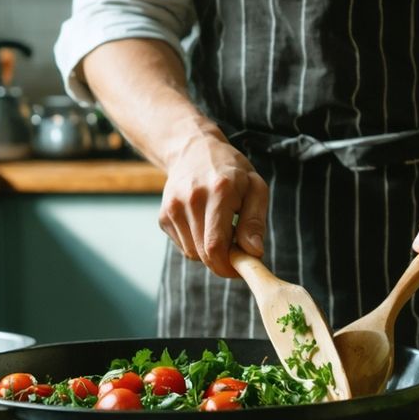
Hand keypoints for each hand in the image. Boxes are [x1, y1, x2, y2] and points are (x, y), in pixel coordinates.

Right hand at [158, 131, 267, 277]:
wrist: (193, 150)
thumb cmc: (231, 171)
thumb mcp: (255, 187)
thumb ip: (255, 221)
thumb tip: (254, 252)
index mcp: (219, 191)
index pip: (217, 245)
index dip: (229, 266)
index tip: (241, 269)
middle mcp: (192, 199)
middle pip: (204, 253)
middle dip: (223, 262)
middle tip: (237, 253)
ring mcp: (173, 208)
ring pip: (193, 253)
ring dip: (210, 253)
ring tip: (221, 230)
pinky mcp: (163, 216)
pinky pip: (184, 247)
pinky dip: (197, 245)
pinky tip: (205, 225)